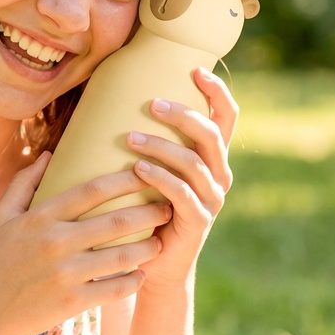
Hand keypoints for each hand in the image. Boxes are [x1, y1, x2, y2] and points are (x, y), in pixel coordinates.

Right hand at [0, 154, 171, 334]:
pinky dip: (134, 280)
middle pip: (116, 221)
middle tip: (167, 205)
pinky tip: (142, 274)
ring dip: (147, 246)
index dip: (125, 179)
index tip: (146, 171)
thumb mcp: (0, 217)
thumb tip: (49, 154)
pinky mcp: (72, 302)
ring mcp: (66, 274)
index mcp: (41, 217)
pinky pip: (115, 289)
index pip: (93, 190)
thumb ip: (24, 183)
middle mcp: (57, 243)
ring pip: (122, 256)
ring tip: (160, 240)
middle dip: (148, 211)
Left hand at [124, 66, 237, 288]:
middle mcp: (219, 176)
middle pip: (211, 135)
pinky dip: (161, 179)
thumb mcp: (150, 173)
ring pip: (195, 162)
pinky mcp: (198, 222)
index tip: (195, 70)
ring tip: (131, 138)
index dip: (217, 93)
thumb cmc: (145, 210)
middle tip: (152, 103)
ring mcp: (212, 200)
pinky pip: (183, 194)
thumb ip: (145, 143)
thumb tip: (108, 102)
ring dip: (162, 146)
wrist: (153, 264)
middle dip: (183, 115)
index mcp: (212, 159)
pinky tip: (138, 168)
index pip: (226, 118)